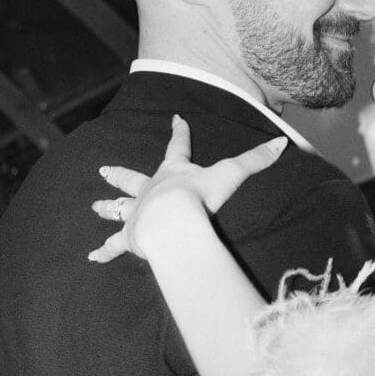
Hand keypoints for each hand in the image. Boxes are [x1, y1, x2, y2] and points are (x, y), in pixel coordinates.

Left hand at [90, 114, 285, 263]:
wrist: (173, 220)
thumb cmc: (200, 197)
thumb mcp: (231, 174)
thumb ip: (256, 160)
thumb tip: (283, 143)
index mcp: (172, 172)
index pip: (177, 147)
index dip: (179, 132)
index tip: (175, 119)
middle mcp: (150, 190)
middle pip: (131, 179)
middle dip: (119, 174)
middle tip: (103, 170)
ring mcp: (138, 213)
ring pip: (118, 209)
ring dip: (106, 208)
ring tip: (93, 207)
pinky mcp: (132, 238)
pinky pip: (114, 246)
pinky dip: (104, 252)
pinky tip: (91, 257)